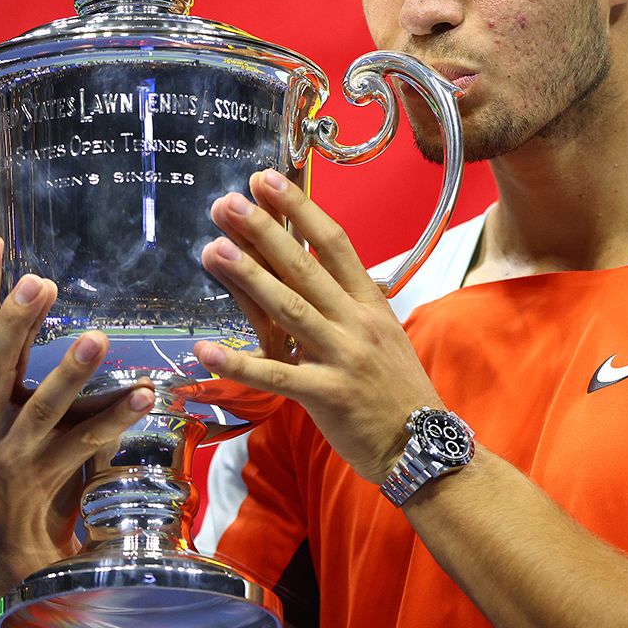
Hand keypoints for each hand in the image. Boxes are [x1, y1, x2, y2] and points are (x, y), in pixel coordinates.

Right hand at [0, 234, 154, 594]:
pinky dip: (115, 417)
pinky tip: (144, 393)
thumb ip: (7, 352)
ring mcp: (7, 455)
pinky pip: (84, 443)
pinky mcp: (43, 479)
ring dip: (70, 372)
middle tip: (42, 281)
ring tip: (98, 338)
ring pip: (40, 409)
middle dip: (14, 322)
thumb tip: (23, 283)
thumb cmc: (4, 452)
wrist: (10, 541)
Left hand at [193, 170, 443, 482]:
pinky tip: (205, 349)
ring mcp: (342, 358)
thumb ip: (350, 302)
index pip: (334, 243)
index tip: (267, 181)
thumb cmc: (397, 389)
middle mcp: (357, 323)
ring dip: (248, 278)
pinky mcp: (325, 395)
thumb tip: (313, 268)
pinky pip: (275, 374)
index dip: (299, 209)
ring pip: (289, 310)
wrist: (422, 445)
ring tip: (213, 249)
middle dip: (264, 231)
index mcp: (370, 303)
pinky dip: (238, 362)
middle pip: (305, 268)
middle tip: (227, 203)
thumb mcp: (384, 334)